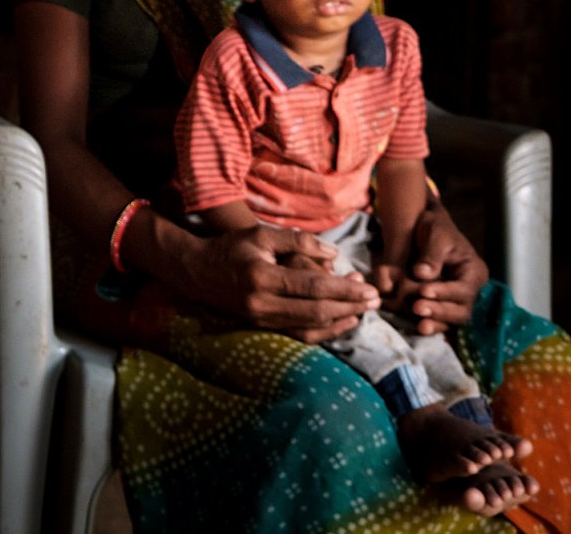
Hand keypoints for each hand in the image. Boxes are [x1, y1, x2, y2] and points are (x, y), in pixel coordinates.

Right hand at [175, 225, 379, 342]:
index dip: (344, 290)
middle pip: (316, 312)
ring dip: (340, 322)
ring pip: (310, 328)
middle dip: (349, 308)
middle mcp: (262, 304)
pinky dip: (324, 332)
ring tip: (362, 312)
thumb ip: (299, 242)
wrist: (196, 272)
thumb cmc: (230, 248)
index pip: (313, 287)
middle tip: (375, 301)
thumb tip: (334, 254)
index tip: (369, 289)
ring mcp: (261, 320)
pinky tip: (341, 323)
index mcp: (263, 278)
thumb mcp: (262, 235)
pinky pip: (299, 335)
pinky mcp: (262, 327)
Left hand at [382, 201, 487, 334]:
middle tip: (417, 308)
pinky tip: (416, 327)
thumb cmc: (434, 228)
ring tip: (419, 324)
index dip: (444, 292)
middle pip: (462, 310)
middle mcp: (469, 289)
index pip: (464, 289)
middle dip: (440, 311)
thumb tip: (422, 274)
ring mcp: (456, 300)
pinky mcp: (443, 305)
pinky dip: (430, 324)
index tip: (422, 290)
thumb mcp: (436, 235)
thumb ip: (431, 255)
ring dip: (436, 322)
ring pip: (452, 320)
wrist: (425, 229)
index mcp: (474, 272)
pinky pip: (440, 321)